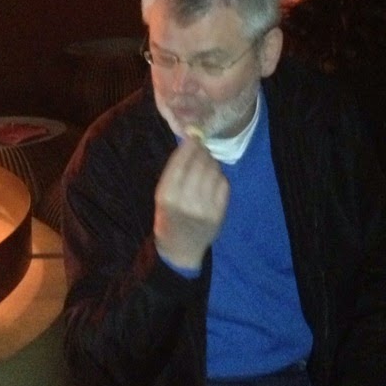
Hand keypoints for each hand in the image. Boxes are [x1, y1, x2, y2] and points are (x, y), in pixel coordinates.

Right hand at [153, 136, 229, 270]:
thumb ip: (175, 171)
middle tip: (202, 149)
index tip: (194, 136)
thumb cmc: (168, 217)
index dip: (189, 146)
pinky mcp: (218, 214)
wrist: (180, 249)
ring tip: (207, 164)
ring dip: (211, 163)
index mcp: (166, 195)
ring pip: (213, 172)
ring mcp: (204, 208)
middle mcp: (185, 201)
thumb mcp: (162, 195)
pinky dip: (219, 177)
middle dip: (202, 152)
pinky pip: (223, 184)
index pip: (180, 162)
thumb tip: (191, 141)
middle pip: (199, 164)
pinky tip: (213, 179)